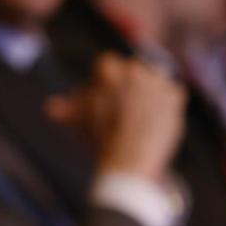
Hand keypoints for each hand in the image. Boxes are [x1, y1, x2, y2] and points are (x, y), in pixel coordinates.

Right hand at [46, 55, 184, 181]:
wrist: (130, 162)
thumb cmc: (100, 141)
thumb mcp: (80, 123)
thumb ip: (66, 110)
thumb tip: (49, 108)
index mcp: (111, 72)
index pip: (106, 63)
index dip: (102, 81)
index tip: (102, 96)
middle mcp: (136, 71)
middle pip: (131, 69)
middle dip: (126, 84)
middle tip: (120, 107)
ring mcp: (158, 82)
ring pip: (153, 77)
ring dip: (147, 89)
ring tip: (139, 113)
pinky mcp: (176, 96)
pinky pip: (173, 92)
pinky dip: (166, 102)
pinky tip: (156, 118)